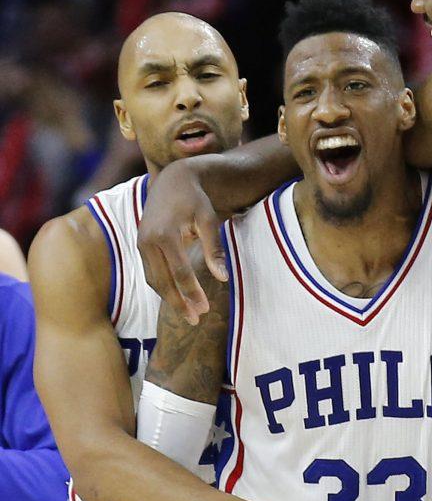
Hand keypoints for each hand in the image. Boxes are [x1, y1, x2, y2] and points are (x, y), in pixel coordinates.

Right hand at [137, 159, 226, 324]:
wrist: (172, 180)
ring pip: (154, 280)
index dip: (192, 292)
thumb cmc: (195, 199)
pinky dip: (163, 287)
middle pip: (162, 281)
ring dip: (169, 298)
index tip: (204, 309)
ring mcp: (141, 243)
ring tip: (188, 314)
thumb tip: (222, 278)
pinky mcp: (141, 245)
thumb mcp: (208, 220)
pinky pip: (151, 272)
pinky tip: (177, 298)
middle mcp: (147, 241)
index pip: (179, 272)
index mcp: (165, 234)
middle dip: (178, 303)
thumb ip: (214, 249)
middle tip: (195, 320)